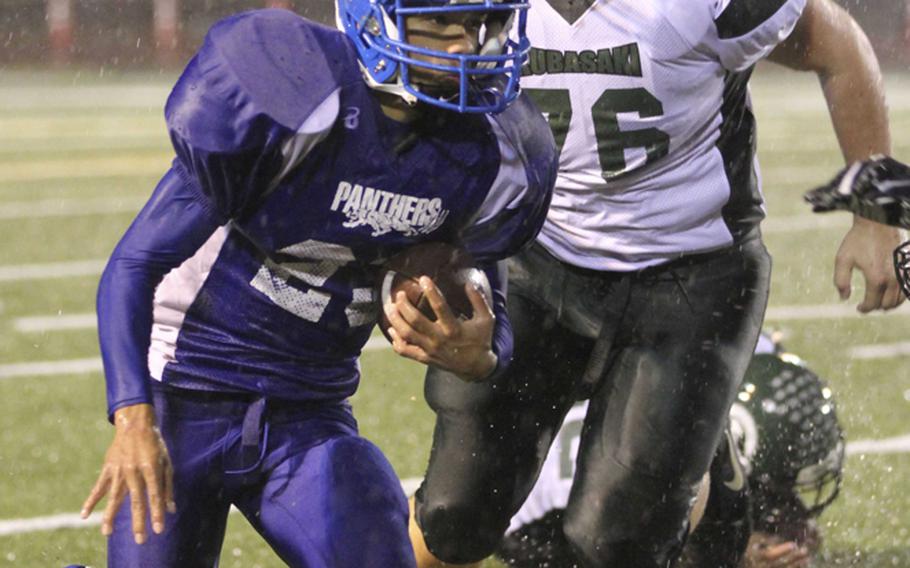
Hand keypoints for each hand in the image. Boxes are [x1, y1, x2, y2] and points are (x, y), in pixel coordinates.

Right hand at [81, 403, 175, 543]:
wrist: (135, 424)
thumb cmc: (155, 444)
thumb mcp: (166, 461)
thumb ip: (167, 486)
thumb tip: (170, 509)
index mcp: (151, 468)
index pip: (155, 495)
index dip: (157, 513)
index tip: (159, 529)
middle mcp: (134, 471)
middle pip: (136, 500)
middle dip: (138, 521)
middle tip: (139, 539)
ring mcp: (119, 470)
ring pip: (114, 497)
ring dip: (110, 516)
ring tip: (107, 533)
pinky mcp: (108, 469)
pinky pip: (98, 488)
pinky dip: (91, 501)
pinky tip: (85, 515)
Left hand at [384, 276, 496, 380]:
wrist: (475, 367)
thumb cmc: (481, 340)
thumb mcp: (486, 319)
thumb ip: (478, 301)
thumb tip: (469, 284)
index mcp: (454, 329)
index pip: (440, 307)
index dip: (431, 292)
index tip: (423, 279)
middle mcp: (439, 339)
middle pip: (416, 320)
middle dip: (404, 305)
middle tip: (399, 294)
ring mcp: (430, 350)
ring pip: (406, 334)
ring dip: (395, 320)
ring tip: (390, 307)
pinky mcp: (425, 358)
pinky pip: (405, 350)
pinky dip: (395, 341)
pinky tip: (391, 330)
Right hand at [743, 533, 809, 567]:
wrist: (746, 562)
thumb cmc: (750, 547)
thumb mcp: (753, 540)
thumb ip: (764, 538)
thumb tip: (780, 538)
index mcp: (755, 556)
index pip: (769, 555)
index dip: (782, 550)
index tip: (793, 545)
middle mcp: (761, 566)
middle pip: (779, 564)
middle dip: (793, 558)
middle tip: (804, 551)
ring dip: (796, 565)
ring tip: (806, 558)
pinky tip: (802, 565)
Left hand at [834, 215, 904, 311]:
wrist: (877, 222)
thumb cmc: (857, 240)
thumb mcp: (842, 260)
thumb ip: (841, 281)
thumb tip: (844, 298)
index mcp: (876, 278)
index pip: (872, 304)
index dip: (864, 309)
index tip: (859, 308)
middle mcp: (893, 279)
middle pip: (887, 305)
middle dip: (876, 307)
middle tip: (868, 303)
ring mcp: (903, 273)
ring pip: (900, 299)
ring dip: (889, 303)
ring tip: (879, 299)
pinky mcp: (908, 268)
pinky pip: (909, 289)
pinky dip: (901, 295)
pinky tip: (891, 291)